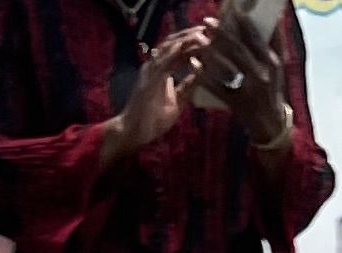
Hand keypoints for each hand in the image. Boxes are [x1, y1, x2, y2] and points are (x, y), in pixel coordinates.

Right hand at [99, 22, 210, 162]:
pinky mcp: (148, 79)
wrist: (133, 132)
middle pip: (172, 42)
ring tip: (200, 34)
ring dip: (184, 40)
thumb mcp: (176, 101)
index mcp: (160, 69)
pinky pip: (161, 62)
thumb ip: (187, 87)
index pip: (176, 49)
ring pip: (167, 48)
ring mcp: (150, 70)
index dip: (191, 42)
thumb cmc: (152, 120)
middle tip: (207, 30)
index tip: (208, 38)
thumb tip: (200, 75)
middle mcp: (154, 65)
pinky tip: (185, 46)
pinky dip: (173, 53)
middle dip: (189, 35)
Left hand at [187, 17, 293, 146]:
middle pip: (239, 51)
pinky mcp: (236, 104)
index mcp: (272, 64)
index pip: (257, 40)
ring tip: (199, 39)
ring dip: (211, 52)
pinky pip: (217, 88)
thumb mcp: (278, 67)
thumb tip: (276, 18)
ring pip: (227, 68)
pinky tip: (194, 63)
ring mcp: (248, 91)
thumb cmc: (273, 91)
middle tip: (207, 21)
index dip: (244, 25)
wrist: (271, 126)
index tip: (232, 11)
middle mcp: (261, 76)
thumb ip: (276, 43)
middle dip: (222, 34)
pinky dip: (204, 76)